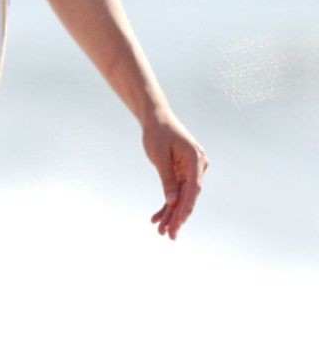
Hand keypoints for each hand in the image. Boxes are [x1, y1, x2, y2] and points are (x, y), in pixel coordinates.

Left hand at [141, 109, 207, 238]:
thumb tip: (172, 201)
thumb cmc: (158, 132)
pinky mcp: (182, 174)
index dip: (185, 208)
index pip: (193, 189)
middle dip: (178, 217)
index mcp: (196, 160)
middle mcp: (197, 167)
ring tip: (161, 232)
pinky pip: (175, 192)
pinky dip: (167, 205)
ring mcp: (191, 171)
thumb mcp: (159, 155)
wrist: (156, 119)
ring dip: (172, 215)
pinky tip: (158, 218)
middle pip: (189, 196)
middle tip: (169, 236)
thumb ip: (167, 178)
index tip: (178, 223)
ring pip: (182, 197)